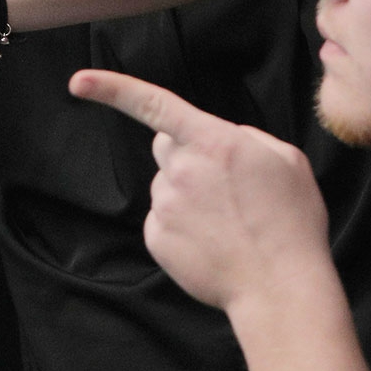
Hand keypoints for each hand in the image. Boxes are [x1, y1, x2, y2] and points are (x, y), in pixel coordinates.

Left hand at [70, 68, 330, 317]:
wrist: (280, 288)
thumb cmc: (291, 222)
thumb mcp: (286, 160)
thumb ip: (246, 137)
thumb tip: (223, 138)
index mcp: (213, 141)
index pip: (154, 104)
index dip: (111, 89)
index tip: (78, 82)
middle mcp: (182, 169)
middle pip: (164, 146)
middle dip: (185, 155)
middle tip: (221, 185)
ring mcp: (166, 206)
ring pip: (167, 186)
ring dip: (188, 196)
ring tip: (227, 223)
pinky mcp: (157, 238)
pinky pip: (162, 220)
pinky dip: (182, 228)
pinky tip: (213, 243)